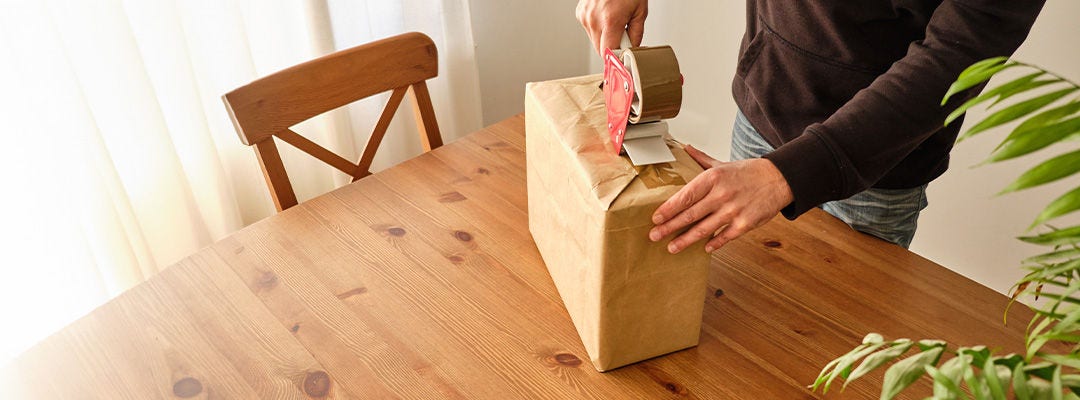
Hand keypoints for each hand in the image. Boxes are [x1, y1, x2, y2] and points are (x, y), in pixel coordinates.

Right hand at [575, 0, 647, 54]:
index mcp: (610, 20)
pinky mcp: (580, 13)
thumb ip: (636, 34)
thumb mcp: (640, 11)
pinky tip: (606, 16)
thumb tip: (633, 49)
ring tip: (614, 22)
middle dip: (612, 47)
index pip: (608, 54)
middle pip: (600, 50)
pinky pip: (590, 30)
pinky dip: (598, 28)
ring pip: (594, 41)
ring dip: (605, 37)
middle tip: (623, 35)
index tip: (622, 60)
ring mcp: (584, 16)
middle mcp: (594, 19)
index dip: (616, 59)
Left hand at [649, 145, 793, 253]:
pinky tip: (703, 249)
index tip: (655, 218)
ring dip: (686, 240)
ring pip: (704, 229)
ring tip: (672, 247)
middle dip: (670, 227)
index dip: (668, 209)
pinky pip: (725, 236)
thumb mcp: (722, 163)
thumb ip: (701, 159)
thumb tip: (684, 148)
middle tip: (654, 236)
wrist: (778, 178)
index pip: (685, 196)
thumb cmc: (747, 172)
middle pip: (690, 215)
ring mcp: (734, 210)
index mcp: (713, 178)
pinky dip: (714, 243)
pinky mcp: (746, 223)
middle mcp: (722, 194)